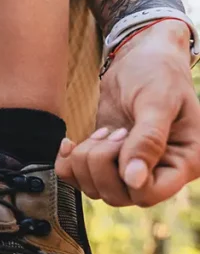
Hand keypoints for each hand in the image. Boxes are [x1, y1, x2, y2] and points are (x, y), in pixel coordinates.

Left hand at [56, 20, 199, 206]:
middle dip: (101, 164)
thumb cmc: (159, 73)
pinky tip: (70, 142)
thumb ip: (148, 140)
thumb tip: (134, 180)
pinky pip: (77, 179)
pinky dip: (67, 163)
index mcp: (184, 162)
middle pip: (117, 196)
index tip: (123, 139)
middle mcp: (159, 171)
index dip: (126, 176)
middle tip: (112, 131)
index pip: (149, 194)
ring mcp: (130, 169)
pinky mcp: (107, 161)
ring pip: (94, 190)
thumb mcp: (157, 102)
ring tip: (103, 131)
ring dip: (86, 161)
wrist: (142, 58)